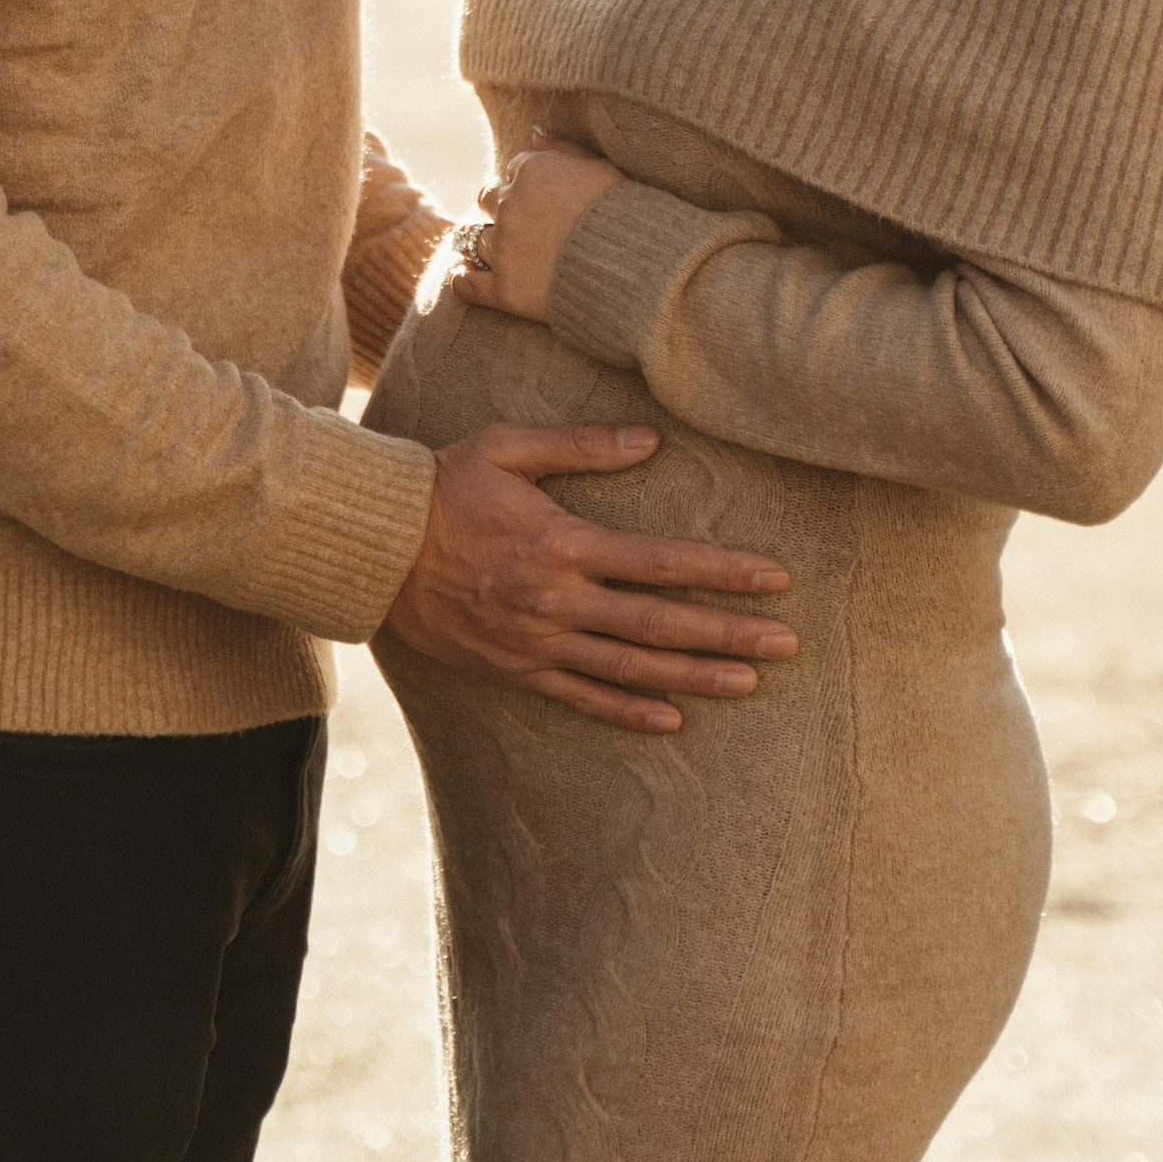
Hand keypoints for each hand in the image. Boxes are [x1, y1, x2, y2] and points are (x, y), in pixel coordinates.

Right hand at [384, 422, 795, 732]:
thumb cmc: (442, 485)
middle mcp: (557, 600)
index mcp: (563, 542)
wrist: (372, 546)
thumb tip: (649, 441)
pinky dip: (627, 712)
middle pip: (659, 623)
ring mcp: (536, 641)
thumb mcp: (506, 447)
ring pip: (630, 669)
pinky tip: (671, 720)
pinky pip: (580, 697)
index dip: (723, 572)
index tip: (775, 579)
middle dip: (729, 633)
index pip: (661, 562)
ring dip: (694, 677)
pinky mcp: (514, 668)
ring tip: (750, 682)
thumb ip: (581, 447)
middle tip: (789, 642)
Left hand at [450, 136, 626, 324]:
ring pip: (474, 239)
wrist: (640, 270)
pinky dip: (463, 282)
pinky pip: (468, 285)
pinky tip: (464, 278)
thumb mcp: (604, 168)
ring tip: (501, 253)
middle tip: (522, 225)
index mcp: (532, 170)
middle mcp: (511, 205)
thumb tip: (533, 132)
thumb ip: (563, 148)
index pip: (513, 171)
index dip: (527, 186)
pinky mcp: (505, 289)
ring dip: (486, 243)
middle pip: (487, 200)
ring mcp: (505, 248)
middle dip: (501, 209)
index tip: (543, 201)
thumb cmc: (631, 215)